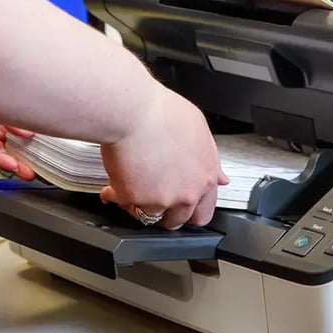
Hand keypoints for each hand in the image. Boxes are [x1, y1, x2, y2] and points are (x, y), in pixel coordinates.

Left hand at [0, 91, 36, 180]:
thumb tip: (28, 130)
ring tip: (29, 171)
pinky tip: (11, 164)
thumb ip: (7, 114)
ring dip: (15, 163)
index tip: (50, 142)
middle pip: (11, 143)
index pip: (19, 126)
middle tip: (43, 164)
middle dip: (27, 155)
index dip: (33, 136)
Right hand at [99, 86, 228, 229]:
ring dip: (139, 206)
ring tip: (130, 186)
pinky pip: (123, 205)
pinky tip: (112, 184)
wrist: (133, 111)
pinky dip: (115, 195)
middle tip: (152, 198)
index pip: (203, 212)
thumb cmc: (163, 113)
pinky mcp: (134, 199)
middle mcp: (186, 193)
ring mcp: (161, 199)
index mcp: (205, 177)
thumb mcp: (199, 131)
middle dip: (164, 213)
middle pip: (176, 221)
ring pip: (149, 217)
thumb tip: (220, 178)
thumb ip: (210, 161)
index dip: (190, 211)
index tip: (180, 207)